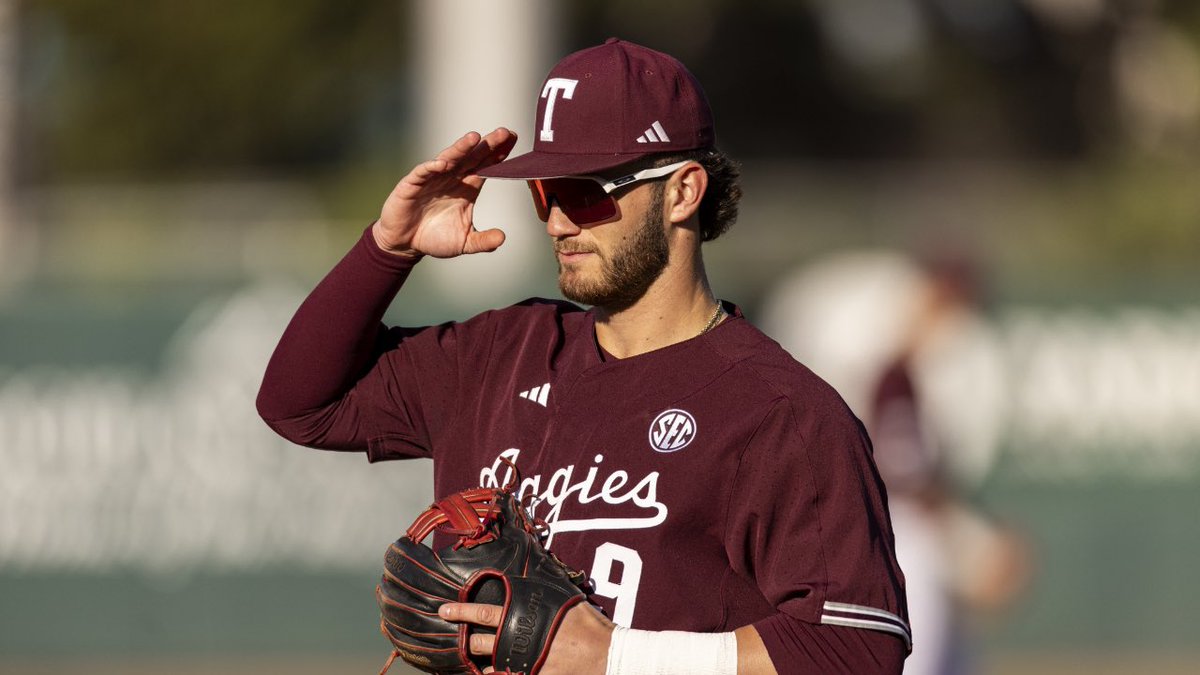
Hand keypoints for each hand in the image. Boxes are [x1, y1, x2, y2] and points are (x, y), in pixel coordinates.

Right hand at [375, 127, 518, 257]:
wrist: (405, 243)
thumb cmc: (435, 238)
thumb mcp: (464, 242)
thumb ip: (483, 241)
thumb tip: (502, 238)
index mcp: (467, 187)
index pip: (486, 166)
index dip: (499, 154)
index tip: (515, 139)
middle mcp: (452, 177)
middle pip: (472, 157)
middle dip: (487, 145)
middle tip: (503, 132)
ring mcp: (432, 178)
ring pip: (449, 158)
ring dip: (461, 148)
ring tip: (474, 138)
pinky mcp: (412, 184)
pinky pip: (423, 172)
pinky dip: (432, 166)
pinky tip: (442, 163)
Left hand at [439, 601, 614, 674]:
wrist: (607, 654)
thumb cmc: (587, 623)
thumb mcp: (563, 598)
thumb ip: (540, 591)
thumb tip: (526, 576)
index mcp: (524, 617)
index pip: (482, 613)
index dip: (460, 611)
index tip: (443, 610)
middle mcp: (519, 641)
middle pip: (479, 643)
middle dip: (462, 640)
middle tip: (449, 636)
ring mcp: (524, 665)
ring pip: (489, 667)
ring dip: (479, 664)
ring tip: (471, 662)